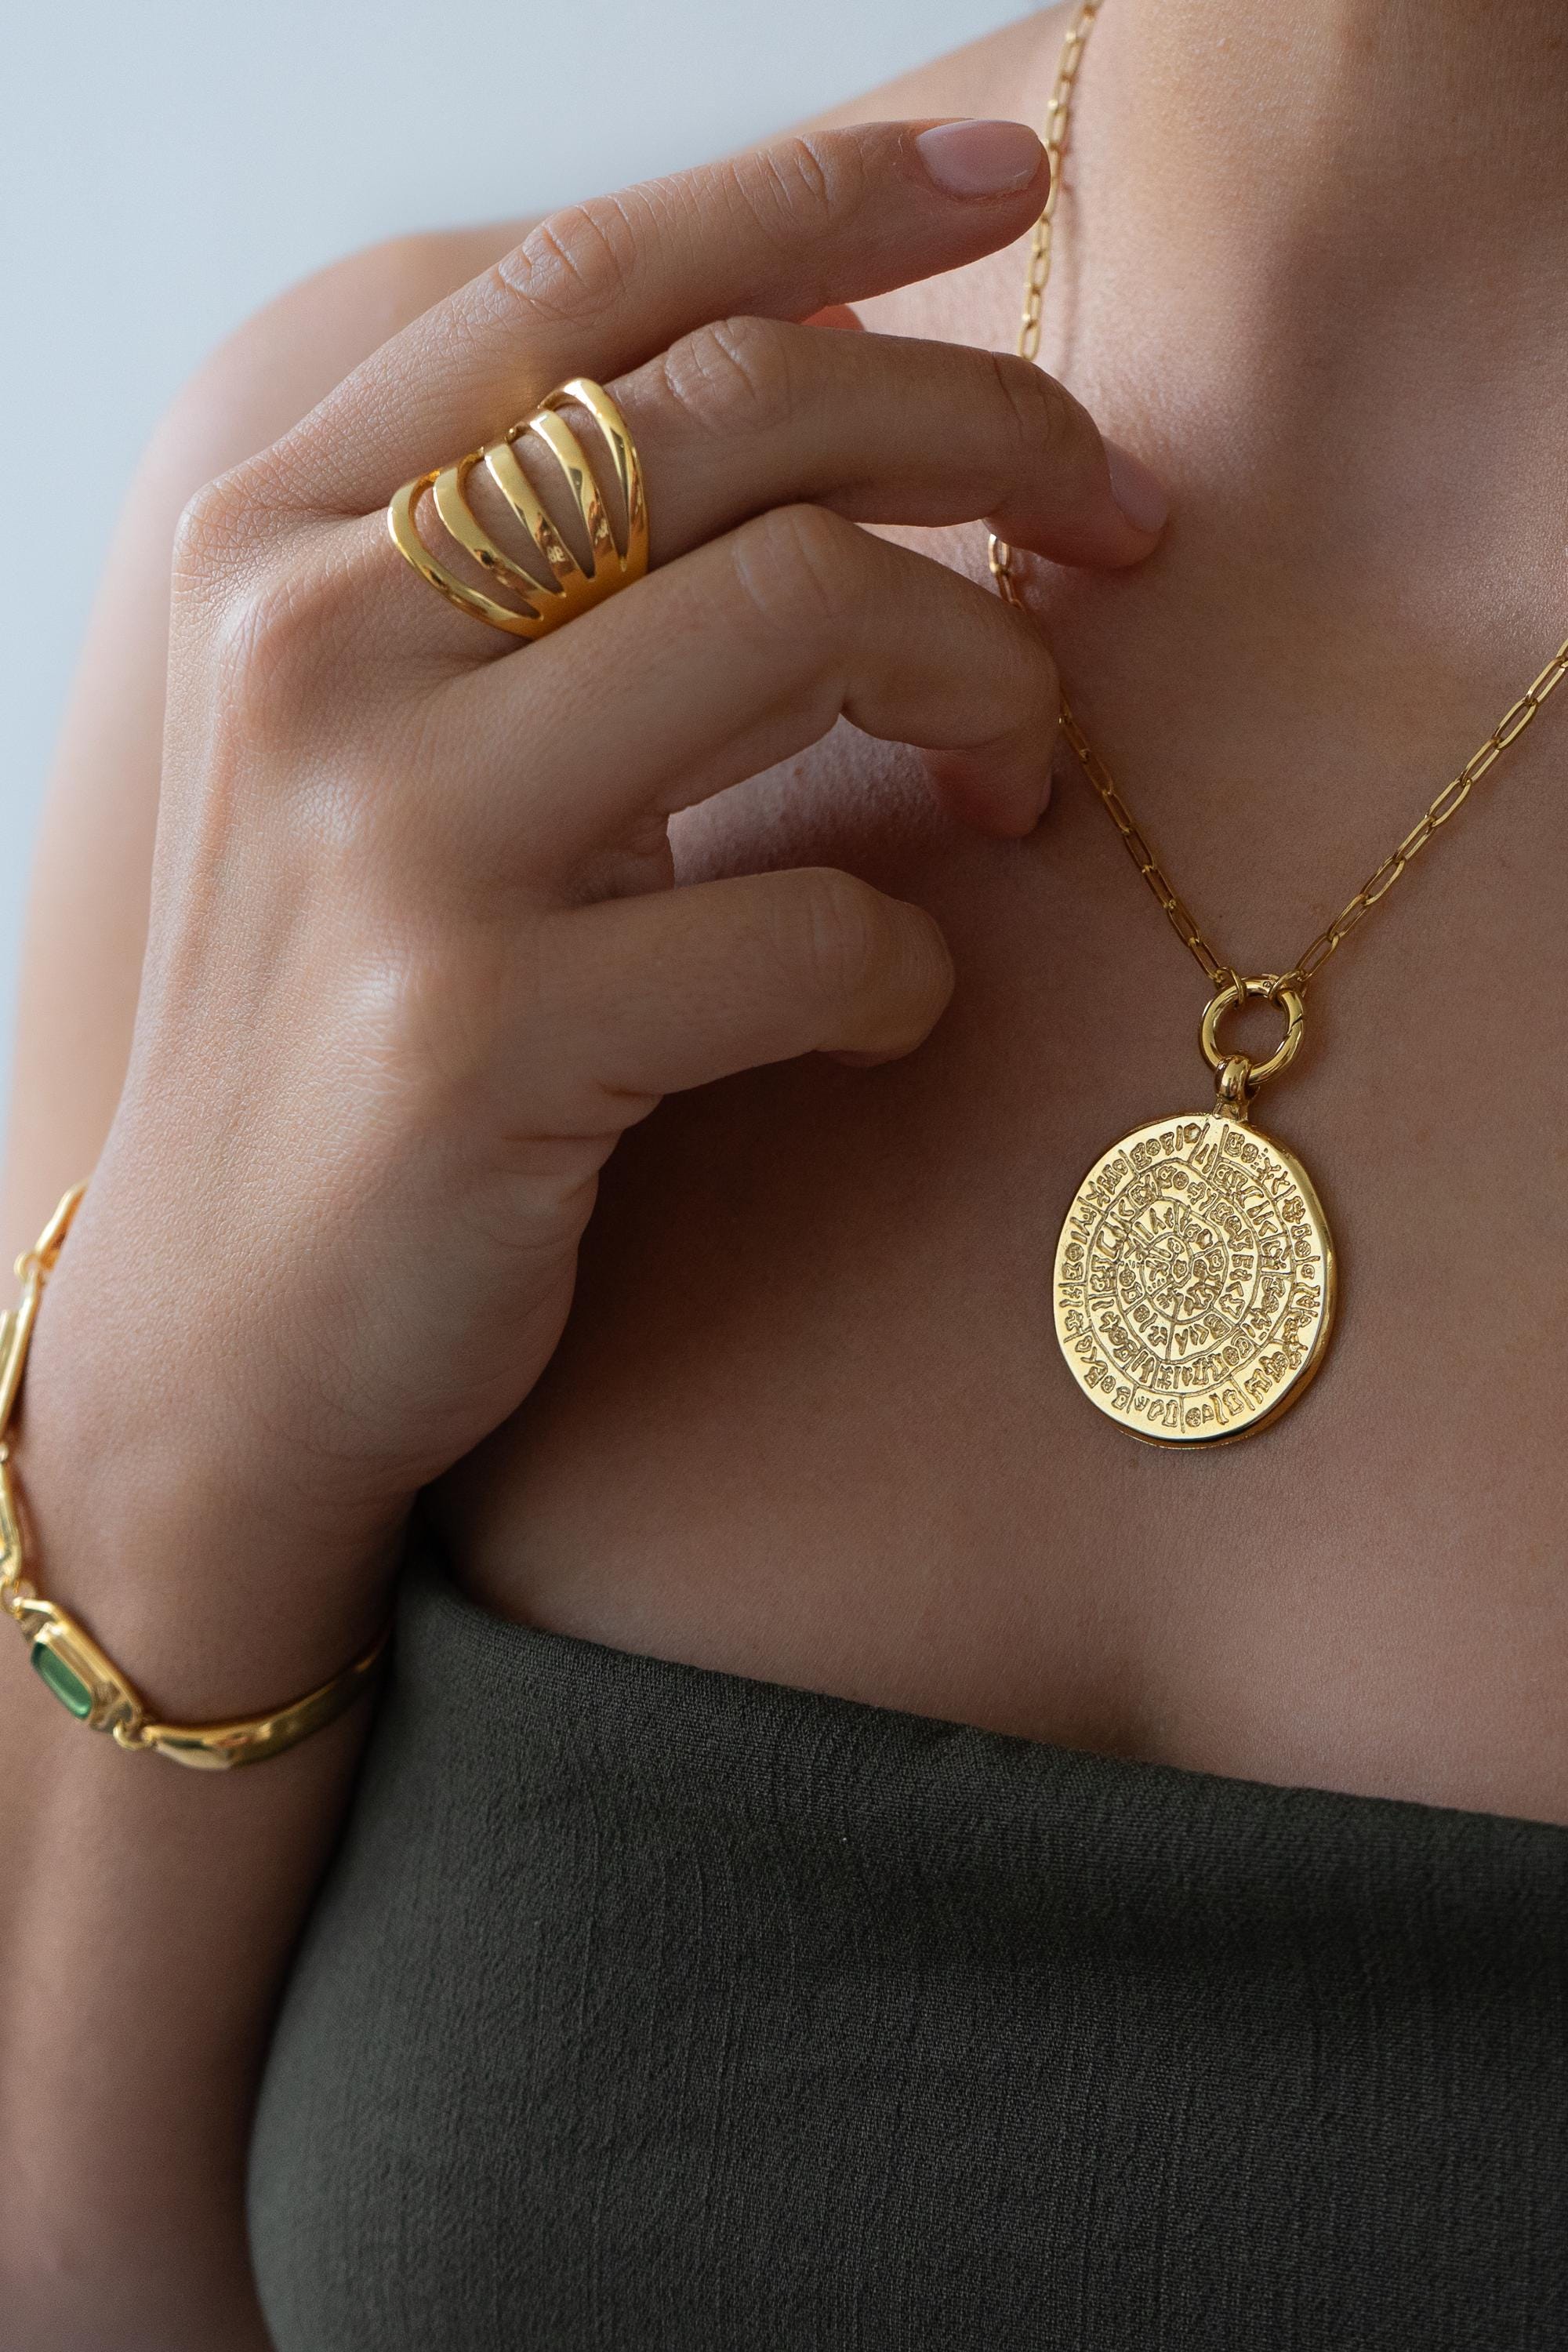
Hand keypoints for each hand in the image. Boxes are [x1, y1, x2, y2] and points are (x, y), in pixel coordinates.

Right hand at [22, 119, 1163, 1611]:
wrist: (229, 1318)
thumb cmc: (356, 1005)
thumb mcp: (405, 745)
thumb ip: (563, 562)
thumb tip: (845, 376)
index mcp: (281, 535)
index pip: (586, 285)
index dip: (822, 194)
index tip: (1011, 185)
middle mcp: (312, 643)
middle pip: (743, 417)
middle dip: (995, 432)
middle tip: (1127, 513)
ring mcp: (388, 836)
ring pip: (812, 615)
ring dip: (992, 688)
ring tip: (1021, 783)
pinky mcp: (485, 1031)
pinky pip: (818, 924)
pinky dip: (910, 960)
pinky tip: (886, 1003)